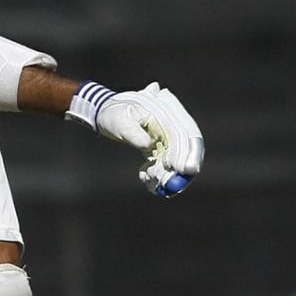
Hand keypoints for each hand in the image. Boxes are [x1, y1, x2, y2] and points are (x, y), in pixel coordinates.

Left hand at [95, 82, 203, 196]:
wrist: (106, 114)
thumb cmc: (114, 113)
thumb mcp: (121, 121)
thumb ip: (135, 133)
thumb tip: (149, 145)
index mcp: (168, 112)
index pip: (187, 132)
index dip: (189, 151)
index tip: (183, 169)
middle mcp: (171, 125)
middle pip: (186, 148)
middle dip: (179, 168)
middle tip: (167, 183)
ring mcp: (166, 137)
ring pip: (175, 159)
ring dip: (167, 173)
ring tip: (151, 180)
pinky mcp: (159, 148)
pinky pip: (163, 164)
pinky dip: (157, 174)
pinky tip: (145, 179)